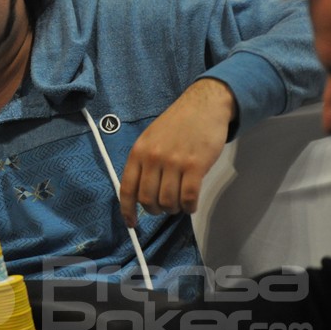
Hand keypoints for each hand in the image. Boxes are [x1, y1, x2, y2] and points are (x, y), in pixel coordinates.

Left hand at [120, 78, 234, 226]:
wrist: (203, 105)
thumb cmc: (176, 123)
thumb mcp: (150, 138)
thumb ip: (143, 162)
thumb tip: (139, 193)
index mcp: (138, 152)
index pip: (126, 188)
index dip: (127, 210)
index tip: (131, 224)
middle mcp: (153, 158)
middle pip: (148, 200)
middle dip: (155, 210)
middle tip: (163, 208)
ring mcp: (174, 162)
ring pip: (168, 201)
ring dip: (173, 209)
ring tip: (178, 204)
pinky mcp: (195, 165)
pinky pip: (189, 198)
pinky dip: (189, 207)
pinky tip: (191, 204)